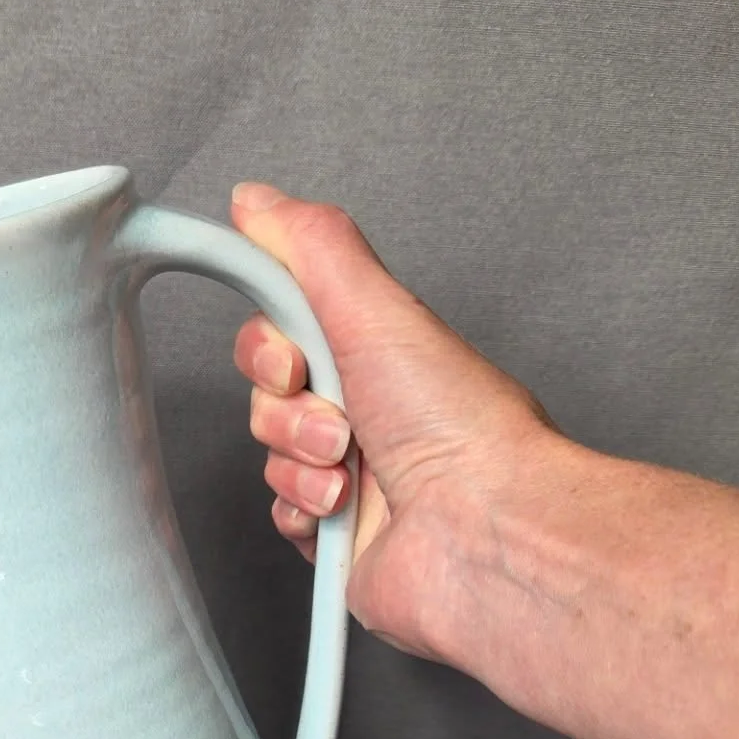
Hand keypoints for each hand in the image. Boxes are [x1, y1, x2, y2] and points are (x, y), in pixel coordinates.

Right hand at [230, 182, 555, 661]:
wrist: (482, 533)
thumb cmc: (458, 428)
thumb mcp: (378, 309)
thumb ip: (311, 247)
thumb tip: (256, 201)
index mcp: (378, 354)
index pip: (284, 331)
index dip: (270, 346)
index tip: (292, 358)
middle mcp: (368, 411)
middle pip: (268, 398)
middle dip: (287, 412)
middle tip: (339, 423)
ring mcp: (353, 477)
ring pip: (271, 459)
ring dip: (297, 465)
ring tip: (351, 476)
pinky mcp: (341, 537)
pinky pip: (283, 515)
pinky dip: (302, 513)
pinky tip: (341, 515)